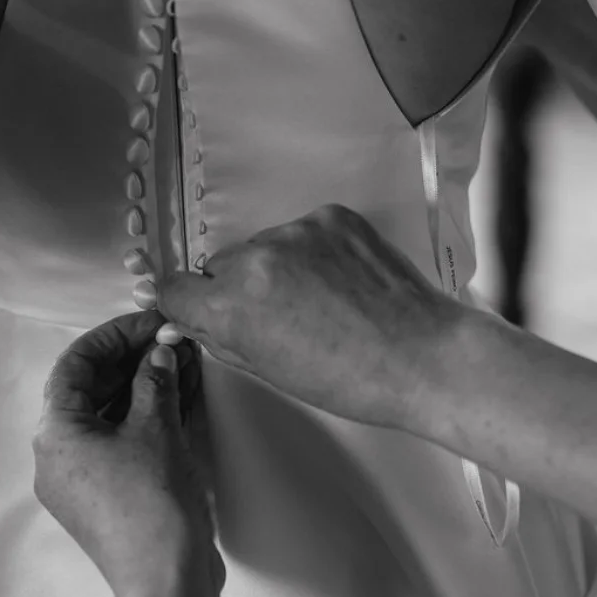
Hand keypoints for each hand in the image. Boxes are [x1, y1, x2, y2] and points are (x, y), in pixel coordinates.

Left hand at [32, 311, 222, 596]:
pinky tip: (181, 397)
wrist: (166, 583)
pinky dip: (146, 418)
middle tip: (173, 340)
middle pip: (89, 388)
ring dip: (144, 387)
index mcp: (54, 432)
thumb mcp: (156, 428)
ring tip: (184, 362)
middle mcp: (56, 455)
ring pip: (107, 416)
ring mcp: (79, 480)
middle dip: (133, 360)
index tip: (153, 322)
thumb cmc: (153, 503)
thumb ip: (155, 379)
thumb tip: (160, 352)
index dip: (116, 335)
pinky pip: (119, 442)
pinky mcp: (104, 498)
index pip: (76, 362)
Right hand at [158, 204, 457, 432]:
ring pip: (264, 246)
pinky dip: (313, 251)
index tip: (202, 310)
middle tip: (280, 316)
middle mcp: (258, 257)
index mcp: (233, 305)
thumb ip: (221, 337)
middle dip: (239, 287)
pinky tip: (341, 281)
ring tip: (321, 300)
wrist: (422, 357)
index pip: (174, 287)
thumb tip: (192, 316)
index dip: (188, 303)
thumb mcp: (269, 370)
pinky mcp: (332, 216)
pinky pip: (302, 231)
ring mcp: (298, 231)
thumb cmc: (349, 380)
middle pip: (221, 265)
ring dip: (277, 267)